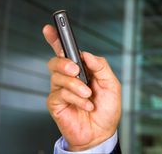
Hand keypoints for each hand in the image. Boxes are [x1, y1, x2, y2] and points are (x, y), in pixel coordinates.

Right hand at [43, 24, 120, 150]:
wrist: (102, 132)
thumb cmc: (107, 109)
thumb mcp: (112, 84)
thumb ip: (101, 67)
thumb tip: (87, 54)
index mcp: (81, 69)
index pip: (65, 51)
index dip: (56, 38)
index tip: (49, 28)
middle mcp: (68, 77)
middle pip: (56, 61)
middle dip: (64, 62)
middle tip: (76, 70)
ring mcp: (60, 90)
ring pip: (58, 77)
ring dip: (76, 86)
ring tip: (88, 95)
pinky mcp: (55, 103)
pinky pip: (61, 94)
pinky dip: (76, 99)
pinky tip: (86, 105)